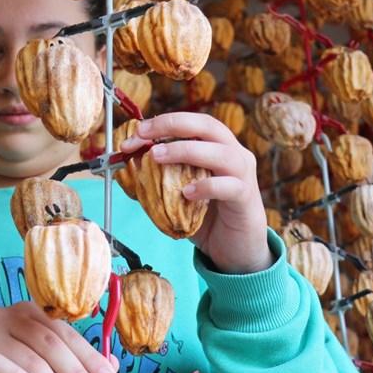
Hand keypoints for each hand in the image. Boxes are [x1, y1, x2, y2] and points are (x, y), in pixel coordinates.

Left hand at [120, 112, 273, 273]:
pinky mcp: (246, 198)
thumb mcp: (178, 193)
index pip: (191, 123)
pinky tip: (186, 193)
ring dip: (185, 150)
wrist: (234, 249)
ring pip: (220, 152)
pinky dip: (206, 187)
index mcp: (217, 146)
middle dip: (172, 125)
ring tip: (157, 157)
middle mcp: (234, 153)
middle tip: (144, 134)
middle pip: (207, 125)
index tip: (136, 133)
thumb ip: (158, 179)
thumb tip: (126, 169)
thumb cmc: (207, 216)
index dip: (162, 123)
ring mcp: (243, 174)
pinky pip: (229, 186)